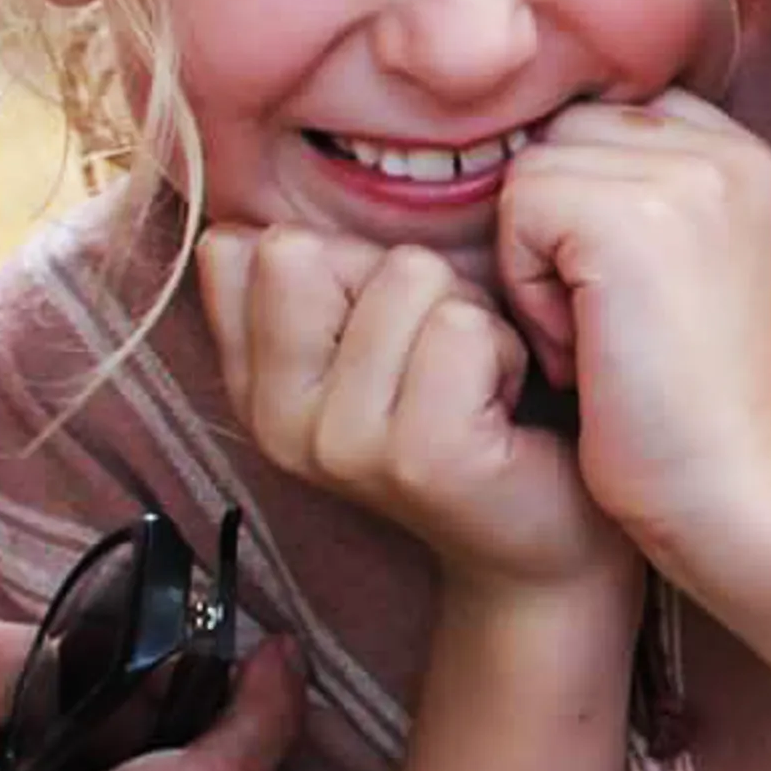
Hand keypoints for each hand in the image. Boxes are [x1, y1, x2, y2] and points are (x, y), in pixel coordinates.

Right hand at [196, 227, 626, 596]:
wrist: (533, 538)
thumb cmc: (459, 411)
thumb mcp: (363, 339)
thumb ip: (298, 286)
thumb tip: (237, 232)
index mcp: (251, 388)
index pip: (252, 250)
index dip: (343, 263)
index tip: (378, 333)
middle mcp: (278, 421)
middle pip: (322, 250)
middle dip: (402, 281)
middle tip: (437, 358)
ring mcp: (344, 443)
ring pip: (409, 276)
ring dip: (466, 314)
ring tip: (472, 381)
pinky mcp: (421, 454)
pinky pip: (462, 326)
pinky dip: (501, 347)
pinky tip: (500, 405)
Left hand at [494, 88, 770, 569]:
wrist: (727, 493)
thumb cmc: (691, 408)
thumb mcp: (697, 275)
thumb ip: (651, 196)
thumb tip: (545, 151)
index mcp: (763, 165)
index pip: (625, 119)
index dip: (592, 201)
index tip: (628, 297)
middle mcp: (742, 153)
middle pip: (576, 132)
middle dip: (562, 223)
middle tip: (609, 323)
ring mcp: (694, 177)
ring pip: (541, 165)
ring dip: (538, 255)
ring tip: (595, 337)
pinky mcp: (635, 216)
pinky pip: (521, 206)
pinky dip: (527, 284)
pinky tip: (580, 346)